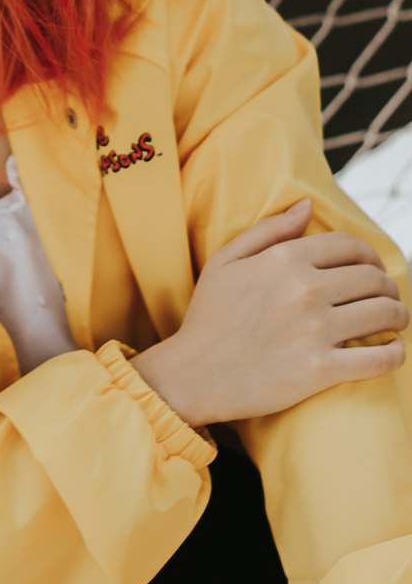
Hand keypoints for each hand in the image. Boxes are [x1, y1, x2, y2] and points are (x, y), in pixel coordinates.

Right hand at [131, 199, 407, 426]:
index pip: (349, 246)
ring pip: (385, 313)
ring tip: (394, 322)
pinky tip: (392, 351)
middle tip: (385, 298)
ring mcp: (316, 330)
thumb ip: (268, 230)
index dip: (369, 255)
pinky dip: (395, 354)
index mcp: (284, 260)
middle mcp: (305, 289)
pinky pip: (379, 358)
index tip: (372, 269)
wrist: (193, 375)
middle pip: (373, 279)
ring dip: (397, 316)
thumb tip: (307, 208)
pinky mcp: (321, 369)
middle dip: (387, 287)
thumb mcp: (226, 262)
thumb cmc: (208, 318)